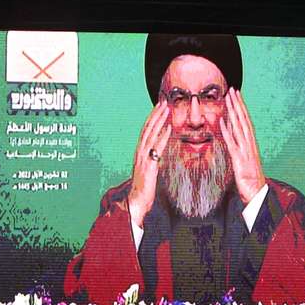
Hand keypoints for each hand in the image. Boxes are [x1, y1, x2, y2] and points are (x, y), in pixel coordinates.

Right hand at [127, 101, 171, 228]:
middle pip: (147, 128)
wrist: (136, 202)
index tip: (159, 108)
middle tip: (163, 101)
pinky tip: (168, 128)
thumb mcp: (149, 172)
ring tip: (166, 109)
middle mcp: (139, 152)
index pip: (146, 131)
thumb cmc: (143, 189)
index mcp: (139, 153)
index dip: (152, 118)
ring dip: (159, 120)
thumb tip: (159, 157)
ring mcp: (142, 158)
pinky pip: (156, 148)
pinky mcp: (148, 165)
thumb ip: (153, 162)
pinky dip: (162, 136)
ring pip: (150, 134)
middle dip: (155, 114)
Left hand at [221, 88, 265, 203]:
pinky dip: (227, 131)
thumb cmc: (251, 181)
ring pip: (239, 127)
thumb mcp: (245, 162)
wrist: (257, 194)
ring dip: (234, 112)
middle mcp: (250, 144)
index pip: (246, 121)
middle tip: (232, 90)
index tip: (236, 95)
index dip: (241, 107)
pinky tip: (222, 121)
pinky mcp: (239, 160)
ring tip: (229, 99)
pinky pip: (232, 143)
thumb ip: (240, 150)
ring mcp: (245, 151)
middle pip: (243, 120)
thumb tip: (234, 140)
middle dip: (238, 104)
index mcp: (251, 144)